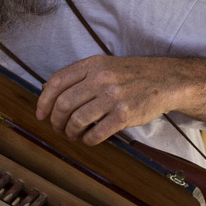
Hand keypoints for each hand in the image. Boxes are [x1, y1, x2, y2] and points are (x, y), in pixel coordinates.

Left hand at [35, 55, 170, 144]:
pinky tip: (89, 139)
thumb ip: (79, 76)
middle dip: (56, 121)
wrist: (164, 80)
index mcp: (92, 65)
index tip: (41, 114)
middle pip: (63, 104)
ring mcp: (113, 97)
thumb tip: (47, 91)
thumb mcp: (104, 66)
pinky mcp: (124, 115)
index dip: (44, 101)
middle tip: (58, 128)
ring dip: (70, 132)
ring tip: (73, 135)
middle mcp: (100, 79)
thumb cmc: (130, 75)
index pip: (56, 82)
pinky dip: (88, 140)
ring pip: (77, 120)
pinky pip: (96, 133)